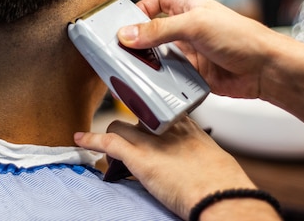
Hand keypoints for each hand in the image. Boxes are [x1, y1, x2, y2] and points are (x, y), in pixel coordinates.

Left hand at [74, 117, 257, 219]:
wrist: (221, 194)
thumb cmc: (222, 181)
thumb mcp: (211, 156)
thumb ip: (194, 151)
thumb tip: (189, 161)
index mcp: (186, 125)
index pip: (157, 110)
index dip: (146, 117)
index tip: (140, 122)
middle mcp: (166, 127)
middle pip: (136, 116)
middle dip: (129, 129)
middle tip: (128, 145)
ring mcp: (151, 140)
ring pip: (118, 127)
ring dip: (110, 138)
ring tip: (111, 154)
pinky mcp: (139, 157)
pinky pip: (108, 143)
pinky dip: (91, 140)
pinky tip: (81, 140)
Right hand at [118, 0, 285, 98]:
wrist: (266, 70)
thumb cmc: (242, 37)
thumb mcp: (195, 25)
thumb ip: (159, 30)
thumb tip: (128, 34)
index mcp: (189, 7)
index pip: (158, 1)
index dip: (142, 7)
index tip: (125, 21)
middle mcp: (188, 29)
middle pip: (154, 31)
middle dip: (139, 40)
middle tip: (120, 49)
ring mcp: (191, 52)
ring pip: (159, 56)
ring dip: (148, 62)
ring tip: (131, 67)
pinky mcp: (194, 74)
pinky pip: (169, 76)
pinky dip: (160, 80)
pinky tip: (153, 82)